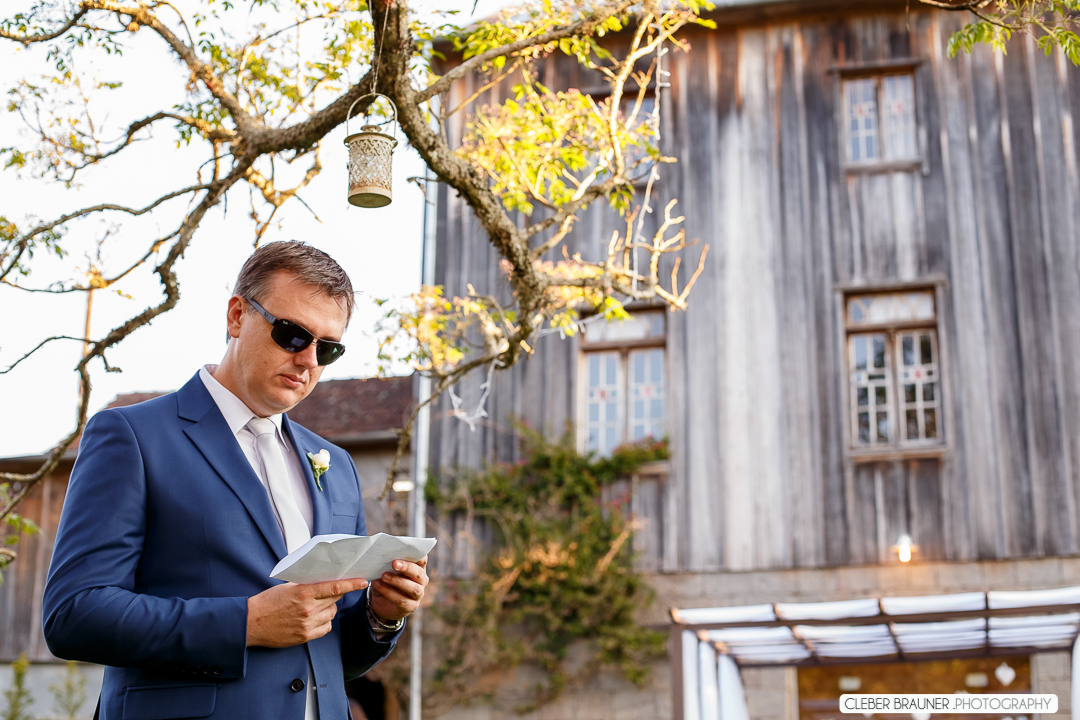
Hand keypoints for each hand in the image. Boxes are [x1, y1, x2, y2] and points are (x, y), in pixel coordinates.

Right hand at [247, 577, 367, 647]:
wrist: (251, 623)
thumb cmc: (267, 602)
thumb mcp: (287, 587)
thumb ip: (307, 585)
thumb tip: (326, 581)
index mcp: (303, 593)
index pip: (334, 587)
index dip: (352, 584)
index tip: (363, 581)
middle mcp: (308, 609)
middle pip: (334, 600)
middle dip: (335, 595)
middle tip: (329, 592)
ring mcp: (307, 624)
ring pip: (331, 613)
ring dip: (328, 608)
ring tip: (315, 606)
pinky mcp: (305, 636)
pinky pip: (326, 627)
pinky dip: (324, 622)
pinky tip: (315, 618)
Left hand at [369, 556, 428, 623]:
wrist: (381, 602)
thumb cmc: (386, 581)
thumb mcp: (387, 570)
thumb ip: (389, 563)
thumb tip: (384, 554)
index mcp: (418, 569)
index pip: (422, 560)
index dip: (417, 555)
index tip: (406, 550)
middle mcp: (421, 581)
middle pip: (419, 573)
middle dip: (407, 567)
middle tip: (393, 563)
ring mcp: (418, 595)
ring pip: (413, 588)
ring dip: (398, 581)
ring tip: (384, 576)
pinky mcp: (411, 607)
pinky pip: (402, 600)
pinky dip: (389, 593)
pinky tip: (379, 586)